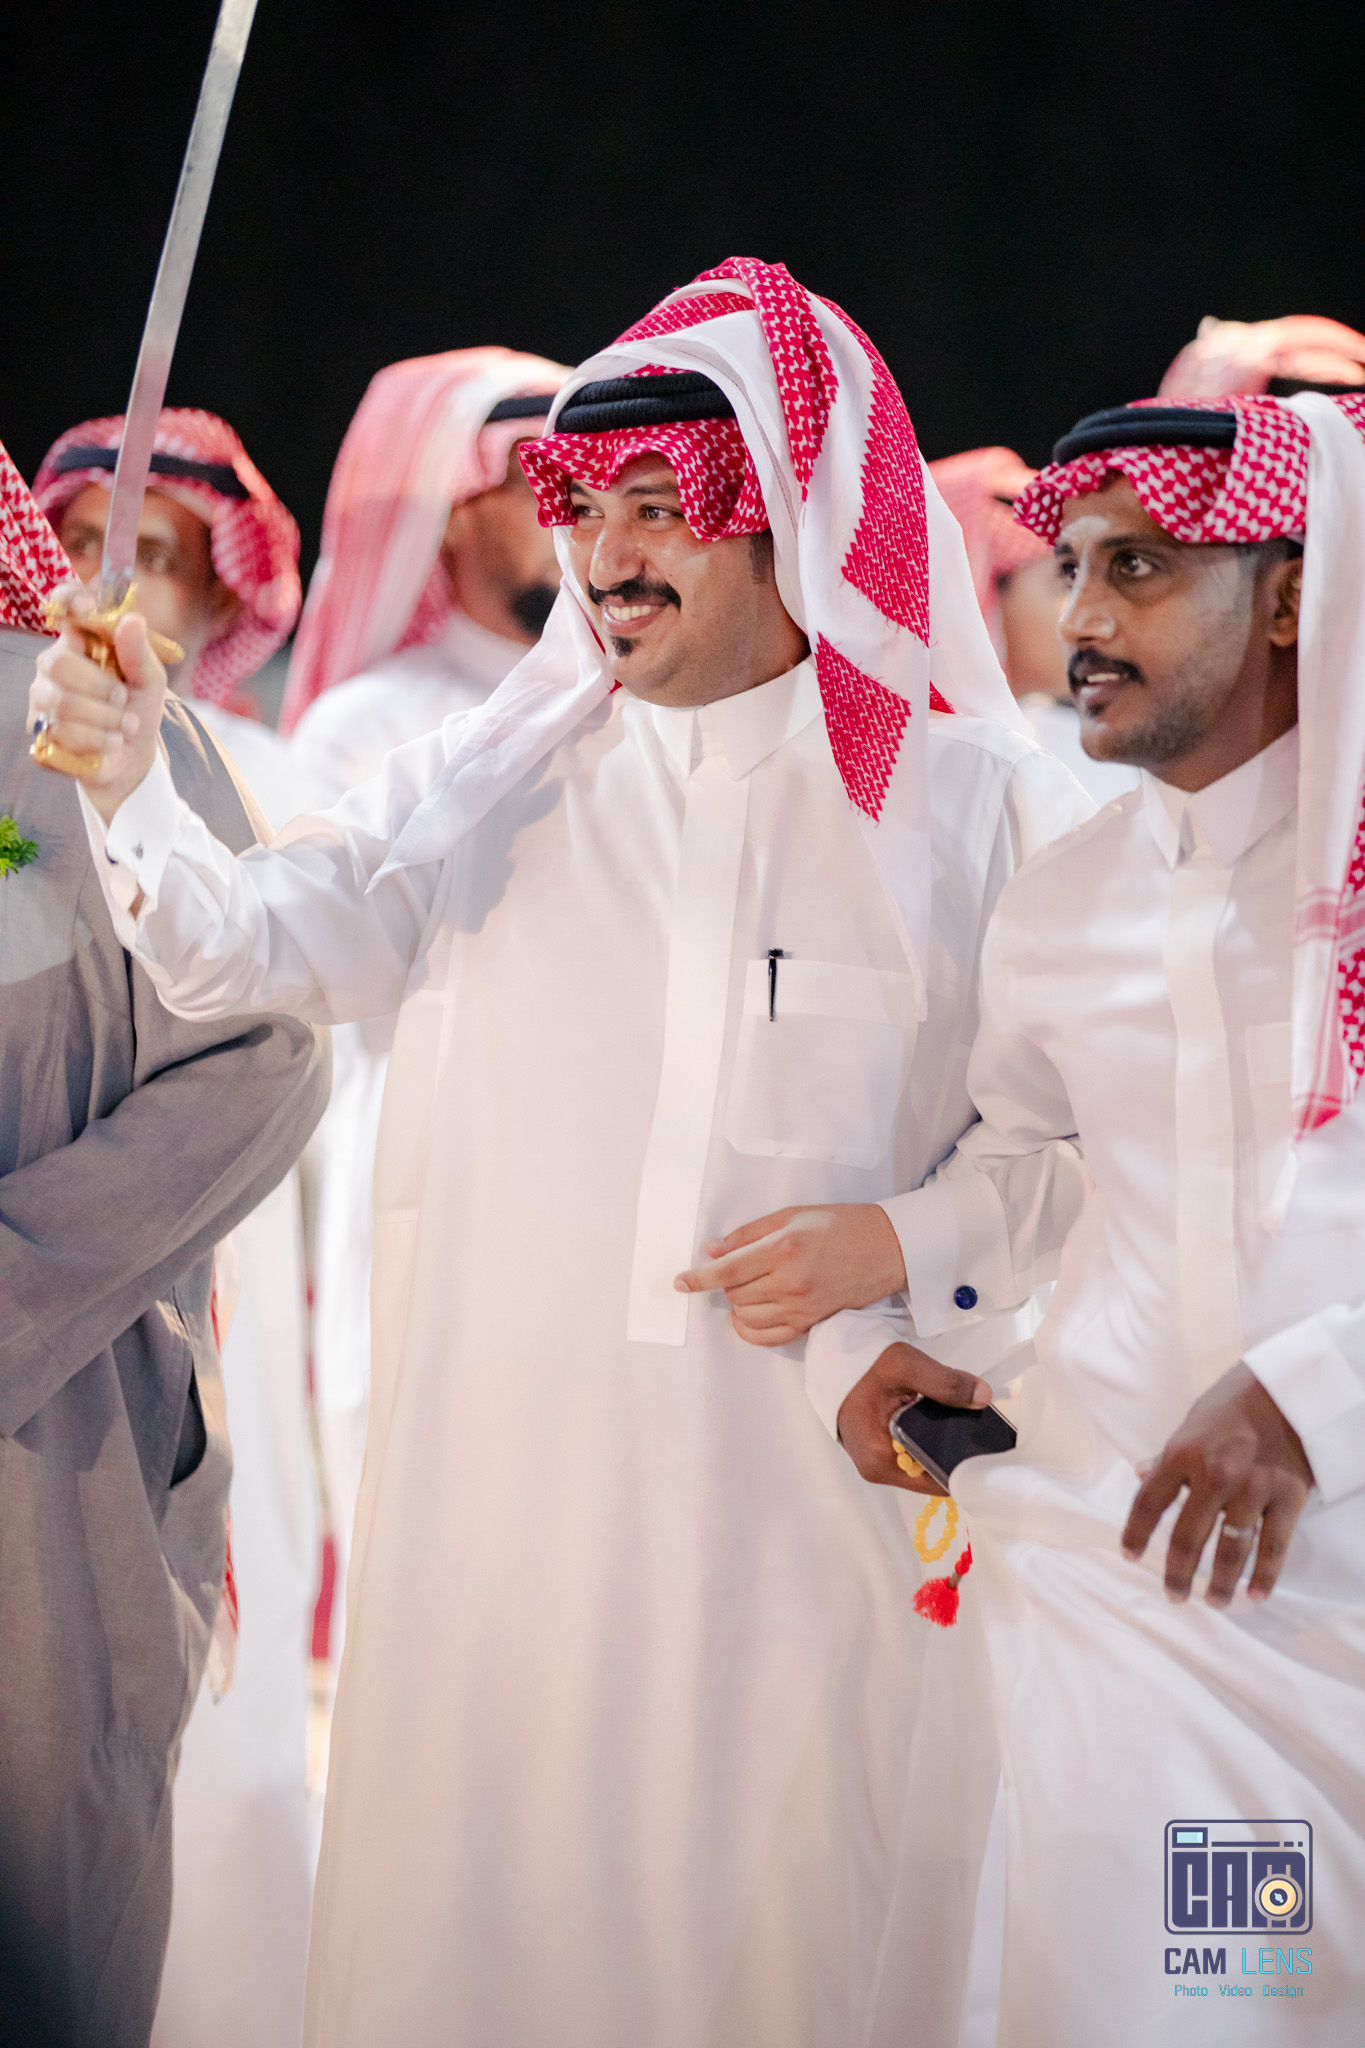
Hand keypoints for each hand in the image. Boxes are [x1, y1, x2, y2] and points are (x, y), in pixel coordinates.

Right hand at [29, 583, 167, 822]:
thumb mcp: (150, 682)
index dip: (68, 600)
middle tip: (122, 698)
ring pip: (62, 703)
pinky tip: (110, 743)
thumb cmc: (137, 710)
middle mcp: (53, 666)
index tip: (87, 609)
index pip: (62, 608)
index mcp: (79, 643)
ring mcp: (42, 699)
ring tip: (125, 726)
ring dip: (105, 719)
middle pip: (58, 663)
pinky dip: (98, 742)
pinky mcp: (41, 733)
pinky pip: (62, 734)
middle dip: (100, 687)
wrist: (132, 758)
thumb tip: (133, 619)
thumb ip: (140, 653)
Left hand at [674, 1204, 905, 1345]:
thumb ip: (747, 1235)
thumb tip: (712, 1251)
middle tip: (733, 1267)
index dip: (699, 1278)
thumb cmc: (840, 1224)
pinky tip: (745, 1316)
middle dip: (724, 1282)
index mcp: (784, 1250)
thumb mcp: (792, 1216)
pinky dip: (750, 1329)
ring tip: (745, 1287)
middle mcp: (791, 1282)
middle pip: (735, 1294)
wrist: (886, 1248)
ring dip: (737, 1303)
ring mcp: (802, 1307)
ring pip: (747, 1316)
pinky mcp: (812, 1322)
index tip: (681, 1281)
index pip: (728, 1271)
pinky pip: (768, 1337)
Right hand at [836, 1341, 990, 1493]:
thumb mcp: (907, 1366)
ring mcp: (875, 1462)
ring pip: (921, 1462)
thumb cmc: (863, 1364)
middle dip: (954, 1452)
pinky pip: (911, 1453)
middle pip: (929, 1472)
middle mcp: (876, 1469)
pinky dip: (926, 1440)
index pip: (934, 1479)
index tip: (987, 1448)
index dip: (963, 1465)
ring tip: (961, 1421)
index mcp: (880, 1459)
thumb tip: (983, 1398)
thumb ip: (947, 1384)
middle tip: (978, 1429)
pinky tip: (938, 1421)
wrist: (834, 1357)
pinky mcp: (877, 1451)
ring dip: (940, 1444)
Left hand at [1121, 1362, 1313, 1605]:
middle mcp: (1214, 1475)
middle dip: (1177, 1572)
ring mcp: (1252, 1488)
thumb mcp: (1191, 1423)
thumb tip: (1141, 1476)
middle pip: (1187, 1537)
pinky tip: (1255, 1595)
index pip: (1148, 1503)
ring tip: (1213, 1602)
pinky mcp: (1288, 1497)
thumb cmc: (1235, 1403)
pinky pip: (1273, 1546)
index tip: (1129, 1557)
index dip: (1135, 1534)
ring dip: (1219, 1583)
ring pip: (1230, 1549)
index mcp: (1182, 1454)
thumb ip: (1168, 1456)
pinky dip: (1264, 1576)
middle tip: (1174, 1595)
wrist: (1289, 1388)